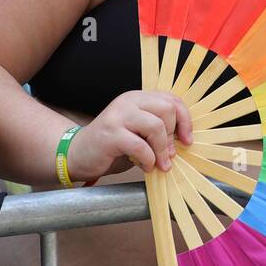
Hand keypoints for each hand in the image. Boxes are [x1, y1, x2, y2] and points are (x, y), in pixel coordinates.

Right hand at [66, 92, 192, 181]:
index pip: (171, 100)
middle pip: (167, 110)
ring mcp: (118, 116)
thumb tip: (184, 140)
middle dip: (172, 136)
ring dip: (162, 150)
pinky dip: (148, 160)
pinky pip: (141, 146)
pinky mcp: (111, 134)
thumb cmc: (113, 146)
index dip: (185, 120)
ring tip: (160, 164)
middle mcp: (128, 101)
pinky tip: (146, 167)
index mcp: (138, 98)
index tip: (187, 141)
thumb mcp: (139, 133)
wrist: (78, 154)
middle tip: (170, 155)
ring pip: (156, 127)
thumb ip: (158, 129)